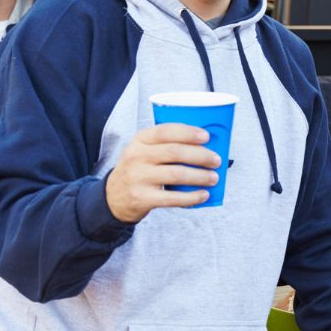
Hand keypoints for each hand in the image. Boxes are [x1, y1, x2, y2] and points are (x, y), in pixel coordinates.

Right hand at [104, 123, 220, 221]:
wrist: (113, 196)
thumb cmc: (139, 169)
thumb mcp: (143, 150)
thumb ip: (165, 145)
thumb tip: (205, 145)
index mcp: (140, 139)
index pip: (165, 131)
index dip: (188, 132)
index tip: (206, 136)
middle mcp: (136, 156)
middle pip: (174, 152)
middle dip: (200, 155)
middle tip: (216, 160)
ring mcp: (138, 177)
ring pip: (176, 174)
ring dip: (200, 176)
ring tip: (214, 178)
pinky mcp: (142, 198)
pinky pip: (172, 198)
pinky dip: (192, 197)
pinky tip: (204, 195)